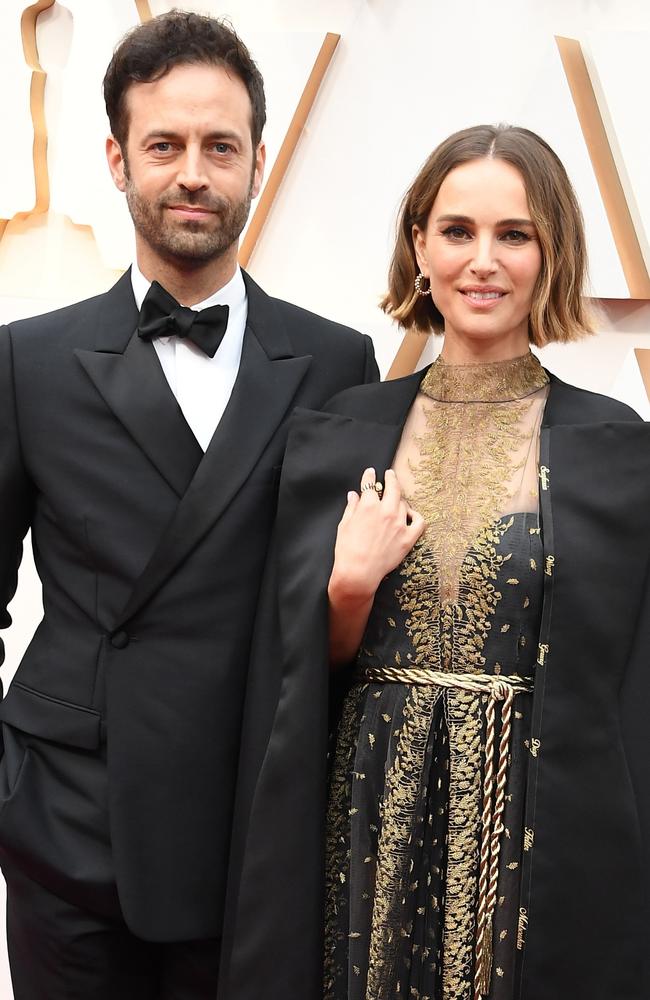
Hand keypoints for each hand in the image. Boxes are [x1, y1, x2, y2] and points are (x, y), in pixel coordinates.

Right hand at [328, 467, 424, 606]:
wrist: (358, 573)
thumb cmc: (347, 551)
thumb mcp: (344, 525)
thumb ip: (351, 508)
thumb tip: (353, 495)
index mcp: (368, 506)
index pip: (370, 485)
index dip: (370, 477)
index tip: (371, 472)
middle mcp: (386, 511)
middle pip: (393, 488)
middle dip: (391, 479)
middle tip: (390, 475)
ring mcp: (399, 524)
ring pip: (403, 504)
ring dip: (399, 499)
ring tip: (396, 499)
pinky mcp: (408, 538)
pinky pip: (419, 522)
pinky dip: (416, 516)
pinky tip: (410, 515)